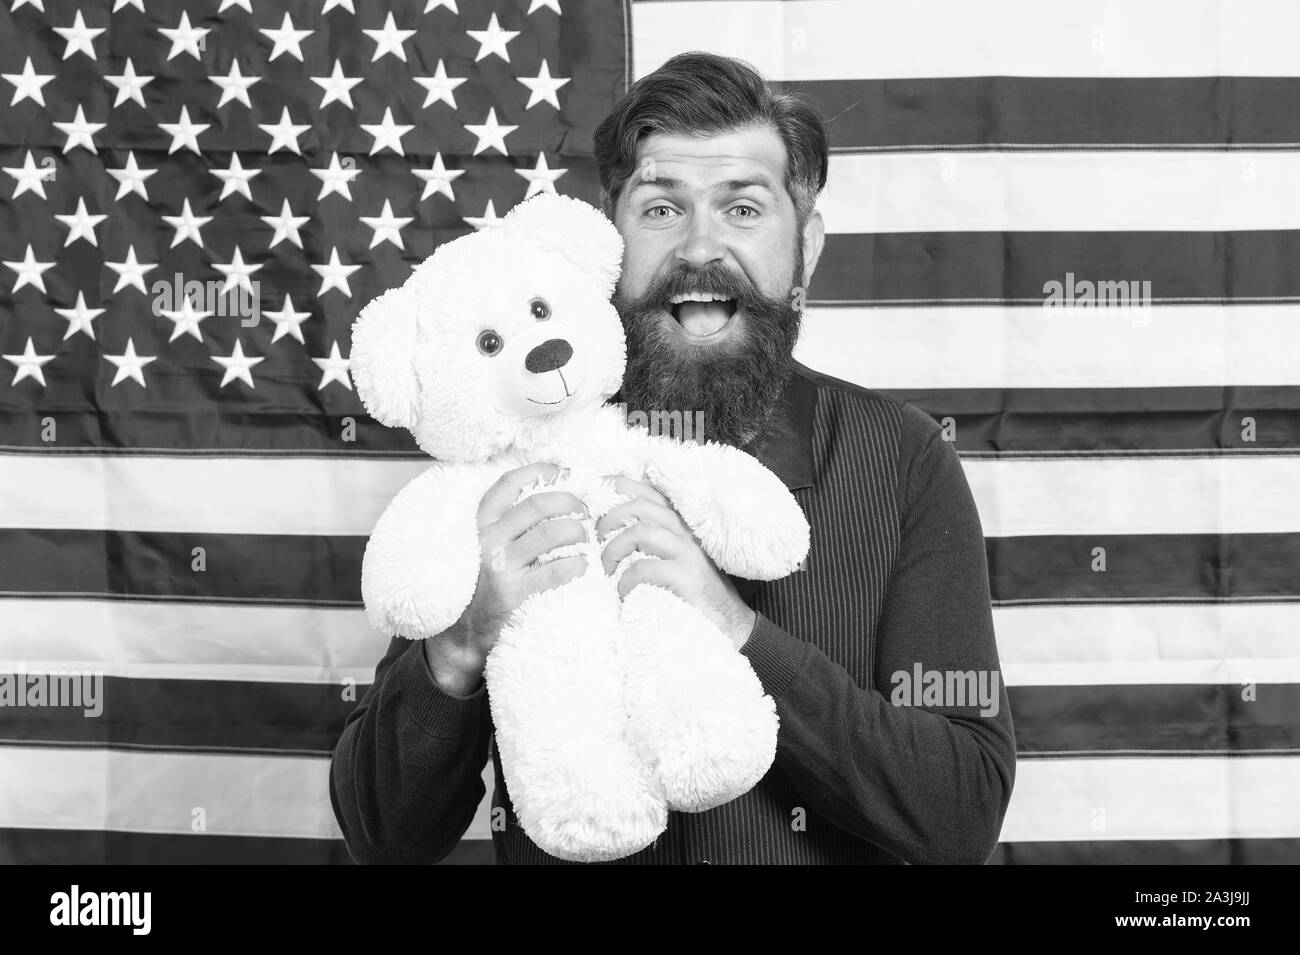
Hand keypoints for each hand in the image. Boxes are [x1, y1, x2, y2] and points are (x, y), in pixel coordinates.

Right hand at [425, 462, 588, 695]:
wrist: (463, 635)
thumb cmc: (482, 586)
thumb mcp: (485, 548)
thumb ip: (507, 524)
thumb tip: (548, 495)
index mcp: (481, 524)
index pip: (508, 484)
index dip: (539, 471)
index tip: (563, 471)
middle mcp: (488, 541)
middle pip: (536, 505)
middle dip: (569, 500)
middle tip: (585, 508)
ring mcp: (500, 567)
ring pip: (550, 534)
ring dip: (577, 530)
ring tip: (586, 535)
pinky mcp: (513, 594)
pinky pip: (555, 570)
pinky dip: (577, 564)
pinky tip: (583, 564)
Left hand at [596, 475, 756, 650]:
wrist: (728, 623)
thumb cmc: (691, 591)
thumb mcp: (674, 557)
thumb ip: (651, 539)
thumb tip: (607, 527)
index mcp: (680, 523)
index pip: (647, 492)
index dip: (617, 488)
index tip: (593, 497)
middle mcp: (686, 531)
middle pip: (639, 506)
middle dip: (608, 521)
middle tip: (597, 544)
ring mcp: (688, 552)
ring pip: (640, 532)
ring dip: (614, 550)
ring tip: (608, 570)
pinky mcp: (687, 577)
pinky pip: (644, 568)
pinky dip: (625, 581)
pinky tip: (624, 593)